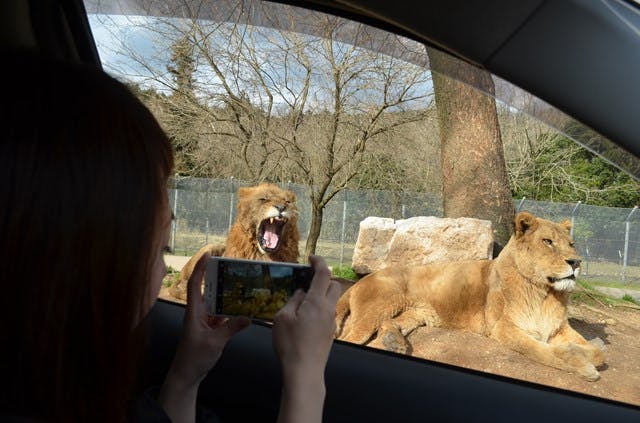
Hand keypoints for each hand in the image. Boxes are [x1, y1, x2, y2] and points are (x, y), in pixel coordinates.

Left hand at [158, 252, 249, 421]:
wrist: (186, 376)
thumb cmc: (194, 359)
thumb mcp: (215, 342)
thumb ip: (231, 328)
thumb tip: (248, 317)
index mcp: (194, 313)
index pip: (195, 285)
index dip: (200, 269)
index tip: (208, 255)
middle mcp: (197, 314)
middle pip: (206, 290)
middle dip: (216, 277)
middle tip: (230, 267)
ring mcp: (203, 322)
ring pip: (214, 303)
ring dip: (224, 295)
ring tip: (239, 285)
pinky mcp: (208, 330)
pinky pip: (219, 315)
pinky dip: (229, 311)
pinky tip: (240, 309)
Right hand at [272, 255, 341, 422]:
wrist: (305, 372)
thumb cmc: (291, 344)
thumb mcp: (283, 317)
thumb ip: (293, 300)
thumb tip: (301, 293)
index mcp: (316, 301)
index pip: (323, 274)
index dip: (319, 262)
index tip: (311, 258)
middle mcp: (328, 309)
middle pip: (333, 285)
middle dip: (323, 278)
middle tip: (306, 279)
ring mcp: (331, 322)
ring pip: (331, 300)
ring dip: (320, 294)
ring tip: (301, 300)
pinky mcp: (330, 333)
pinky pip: (327, 313)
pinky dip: (319, 308)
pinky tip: (304, 317)